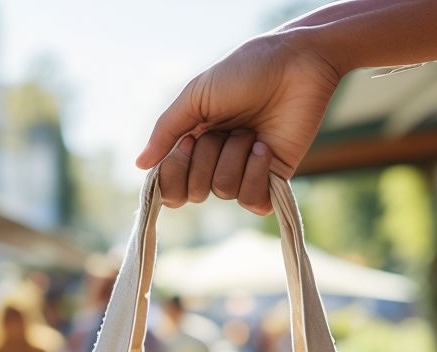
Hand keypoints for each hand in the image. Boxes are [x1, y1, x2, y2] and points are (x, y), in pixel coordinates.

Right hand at [136, 35, 341, 214]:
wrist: (296, 65)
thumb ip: (167, 130)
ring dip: (235, 156)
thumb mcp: (197, 95)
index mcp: (194, 143)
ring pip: (223, 191)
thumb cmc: (246, 72)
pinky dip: (255, 174)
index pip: (171, 186)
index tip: (187, 142)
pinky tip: (263, 148)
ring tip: (251, 131)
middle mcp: (216, 163)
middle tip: (224, 130)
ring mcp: (244, 173)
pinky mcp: (271, 181)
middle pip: (194, 193)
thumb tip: (140, 165)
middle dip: (206, 159)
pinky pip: (251, 201)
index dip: (174, 174)